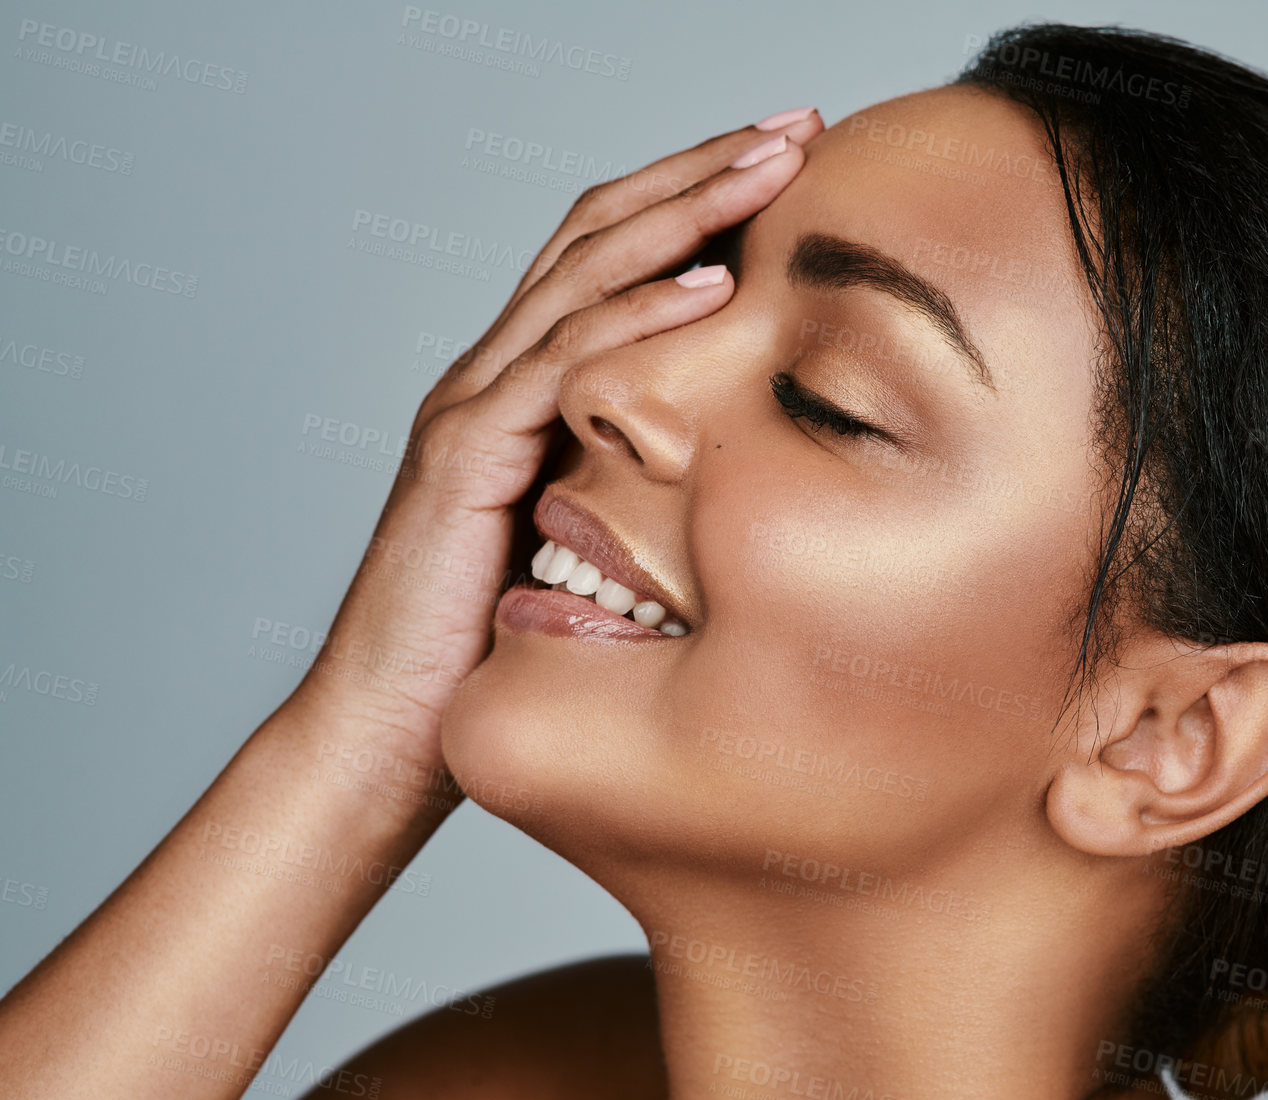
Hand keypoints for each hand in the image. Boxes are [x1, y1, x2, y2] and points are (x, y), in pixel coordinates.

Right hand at [292, 110, 823, 775]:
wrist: (392, 727)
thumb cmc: (496, 641)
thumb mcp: (591, 537)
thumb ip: (638, 479)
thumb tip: (739, 465)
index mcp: (523, 383)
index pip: (613, 256)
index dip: (696, 198)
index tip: (787, 163)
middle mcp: (491, 373)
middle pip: (601, 232)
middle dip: (702, 168)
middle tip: (796, 124)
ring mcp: (471, 405)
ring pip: (582, 275)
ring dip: (684, 211)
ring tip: (771, 166)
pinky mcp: (465, 458)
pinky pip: (559, 367)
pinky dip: (635, 318)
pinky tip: (710, 287)